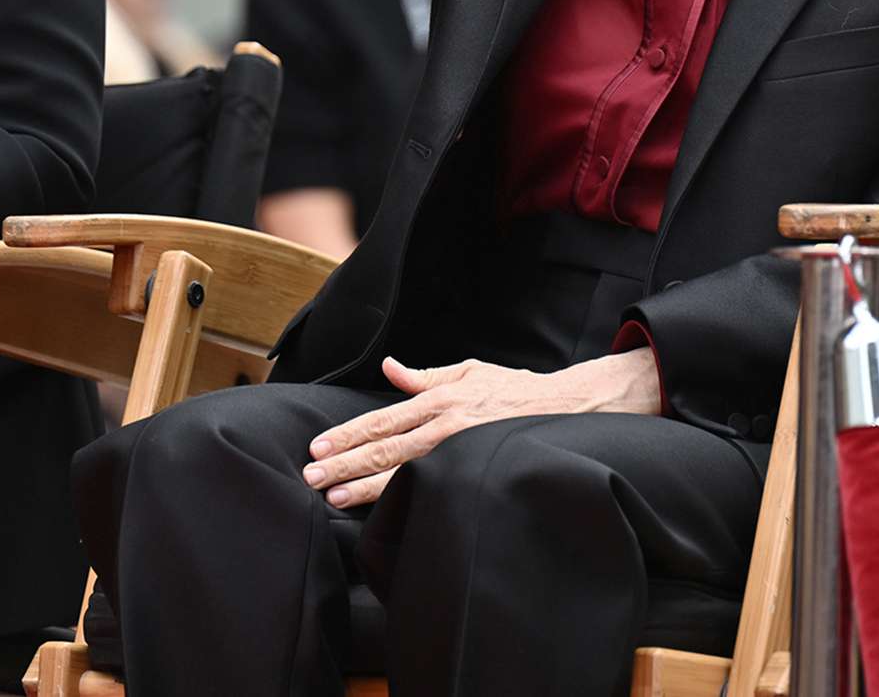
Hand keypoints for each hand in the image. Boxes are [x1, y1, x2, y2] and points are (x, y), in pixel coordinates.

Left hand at [301, 350, 662, 507]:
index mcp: (439, 399)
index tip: (318, 446)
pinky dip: (404, 498)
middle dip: (345, 463)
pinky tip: (381, 510)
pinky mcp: (475, 469)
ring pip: (403, 472)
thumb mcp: (468, 371)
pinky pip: (433, 487)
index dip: (348, 434)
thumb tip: (389, 368)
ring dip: (364, 486)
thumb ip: (425, 376)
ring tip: (333, 497)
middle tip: (312, 476)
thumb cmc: (513, 389)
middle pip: (384, 448)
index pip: (382, 420)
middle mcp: (445, 425)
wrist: (567, 409)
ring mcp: (460, 451)